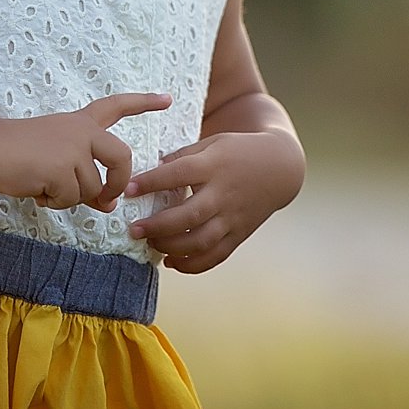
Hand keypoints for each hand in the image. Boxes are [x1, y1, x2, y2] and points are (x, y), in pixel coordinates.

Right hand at [0, 92, 170, 212]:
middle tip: (106, 201)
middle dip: (117, 184)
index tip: (167, 98)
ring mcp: (73, 148)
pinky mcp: (61, 167)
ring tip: (45, 185)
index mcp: (81, 122)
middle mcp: (82, 131)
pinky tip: (37, 190)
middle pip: (122, 158)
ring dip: (69, 197)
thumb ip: (86, 177)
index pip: (117, 106)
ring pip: (91, 189)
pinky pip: (70, 198)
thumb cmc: (20, 153)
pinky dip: (54, 202)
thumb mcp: (58, 159)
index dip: (143, 102)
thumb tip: (109, 205)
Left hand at [124, 130, 304, 272]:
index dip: (151, 182)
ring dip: (171, 247)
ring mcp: (232, 217)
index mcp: (214, 165)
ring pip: (201, 241)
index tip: (128, 189)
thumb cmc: (238, 152)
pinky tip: (172, 261)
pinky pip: (215, 256)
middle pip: (189, 215)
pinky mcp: (239, 234)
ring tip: (150, 243)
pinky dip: (192, 265)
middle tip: (134, 229)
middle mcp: (224, 194)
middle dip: (158, 226)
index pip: (178, 174)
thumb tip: (150, 169)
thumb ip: (183, 156)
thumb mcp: (212, 143)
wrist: (280, 168)